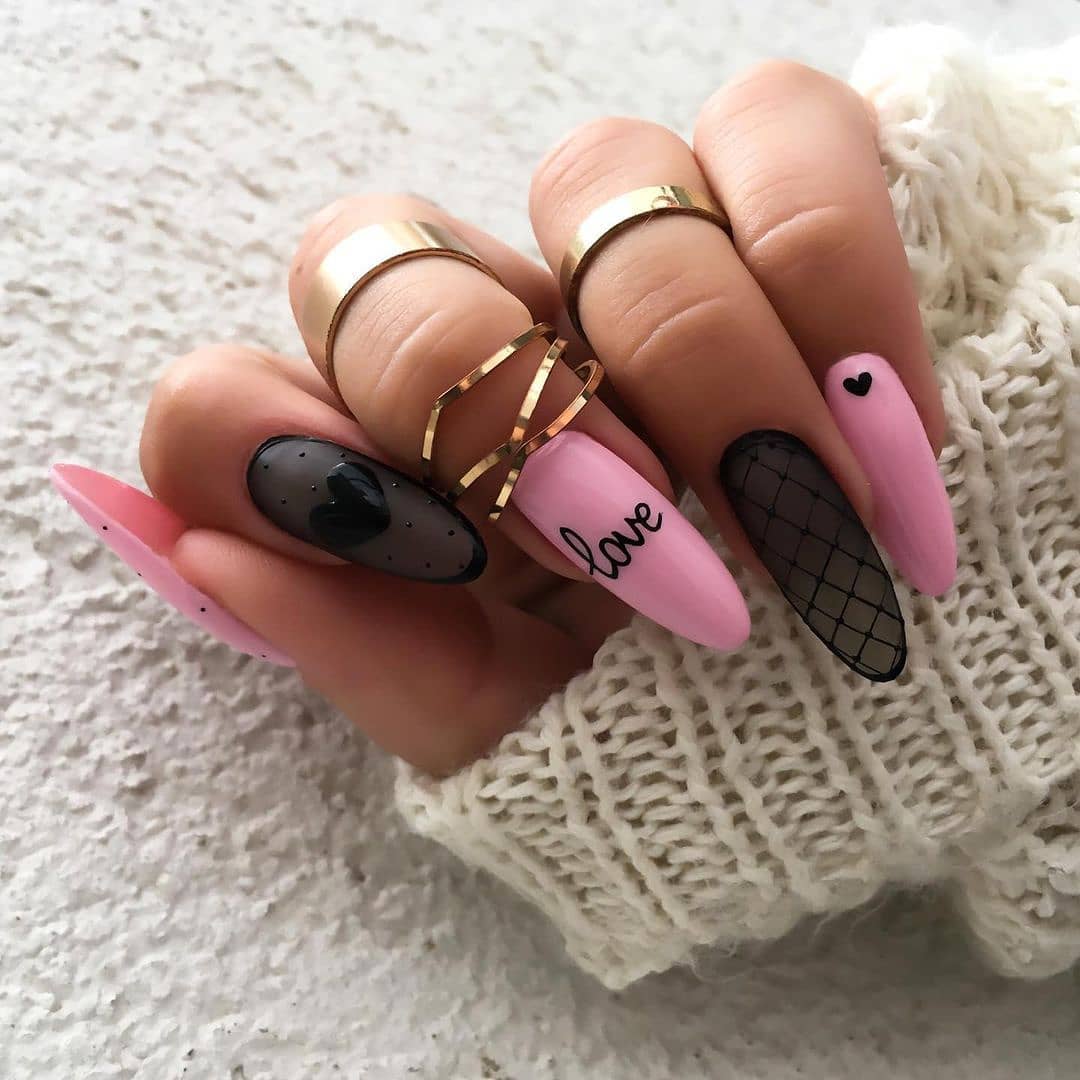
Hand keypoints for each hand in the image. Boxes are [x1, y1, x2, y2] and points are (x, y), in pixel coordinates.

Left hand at [54, 61, 953, 775]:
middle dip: (524, 414)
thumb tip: (205, 553)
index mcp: (395, 465)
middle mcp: (484, 333)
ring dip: (707, 360)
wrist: (878, 710)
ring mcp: (621, 249)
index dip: (305, 464)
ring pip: (597, 168)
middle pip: (384, 262)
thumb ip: (371, 662)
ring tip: (806, 521)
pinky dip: (838, 283)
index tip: (451, 565)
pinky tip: (882, 430)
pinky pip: (786, 137)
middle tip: (649, 554)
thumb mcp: (522, 733)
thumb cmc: (680, 726)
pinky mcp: (774, 192)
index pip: (231, 399)